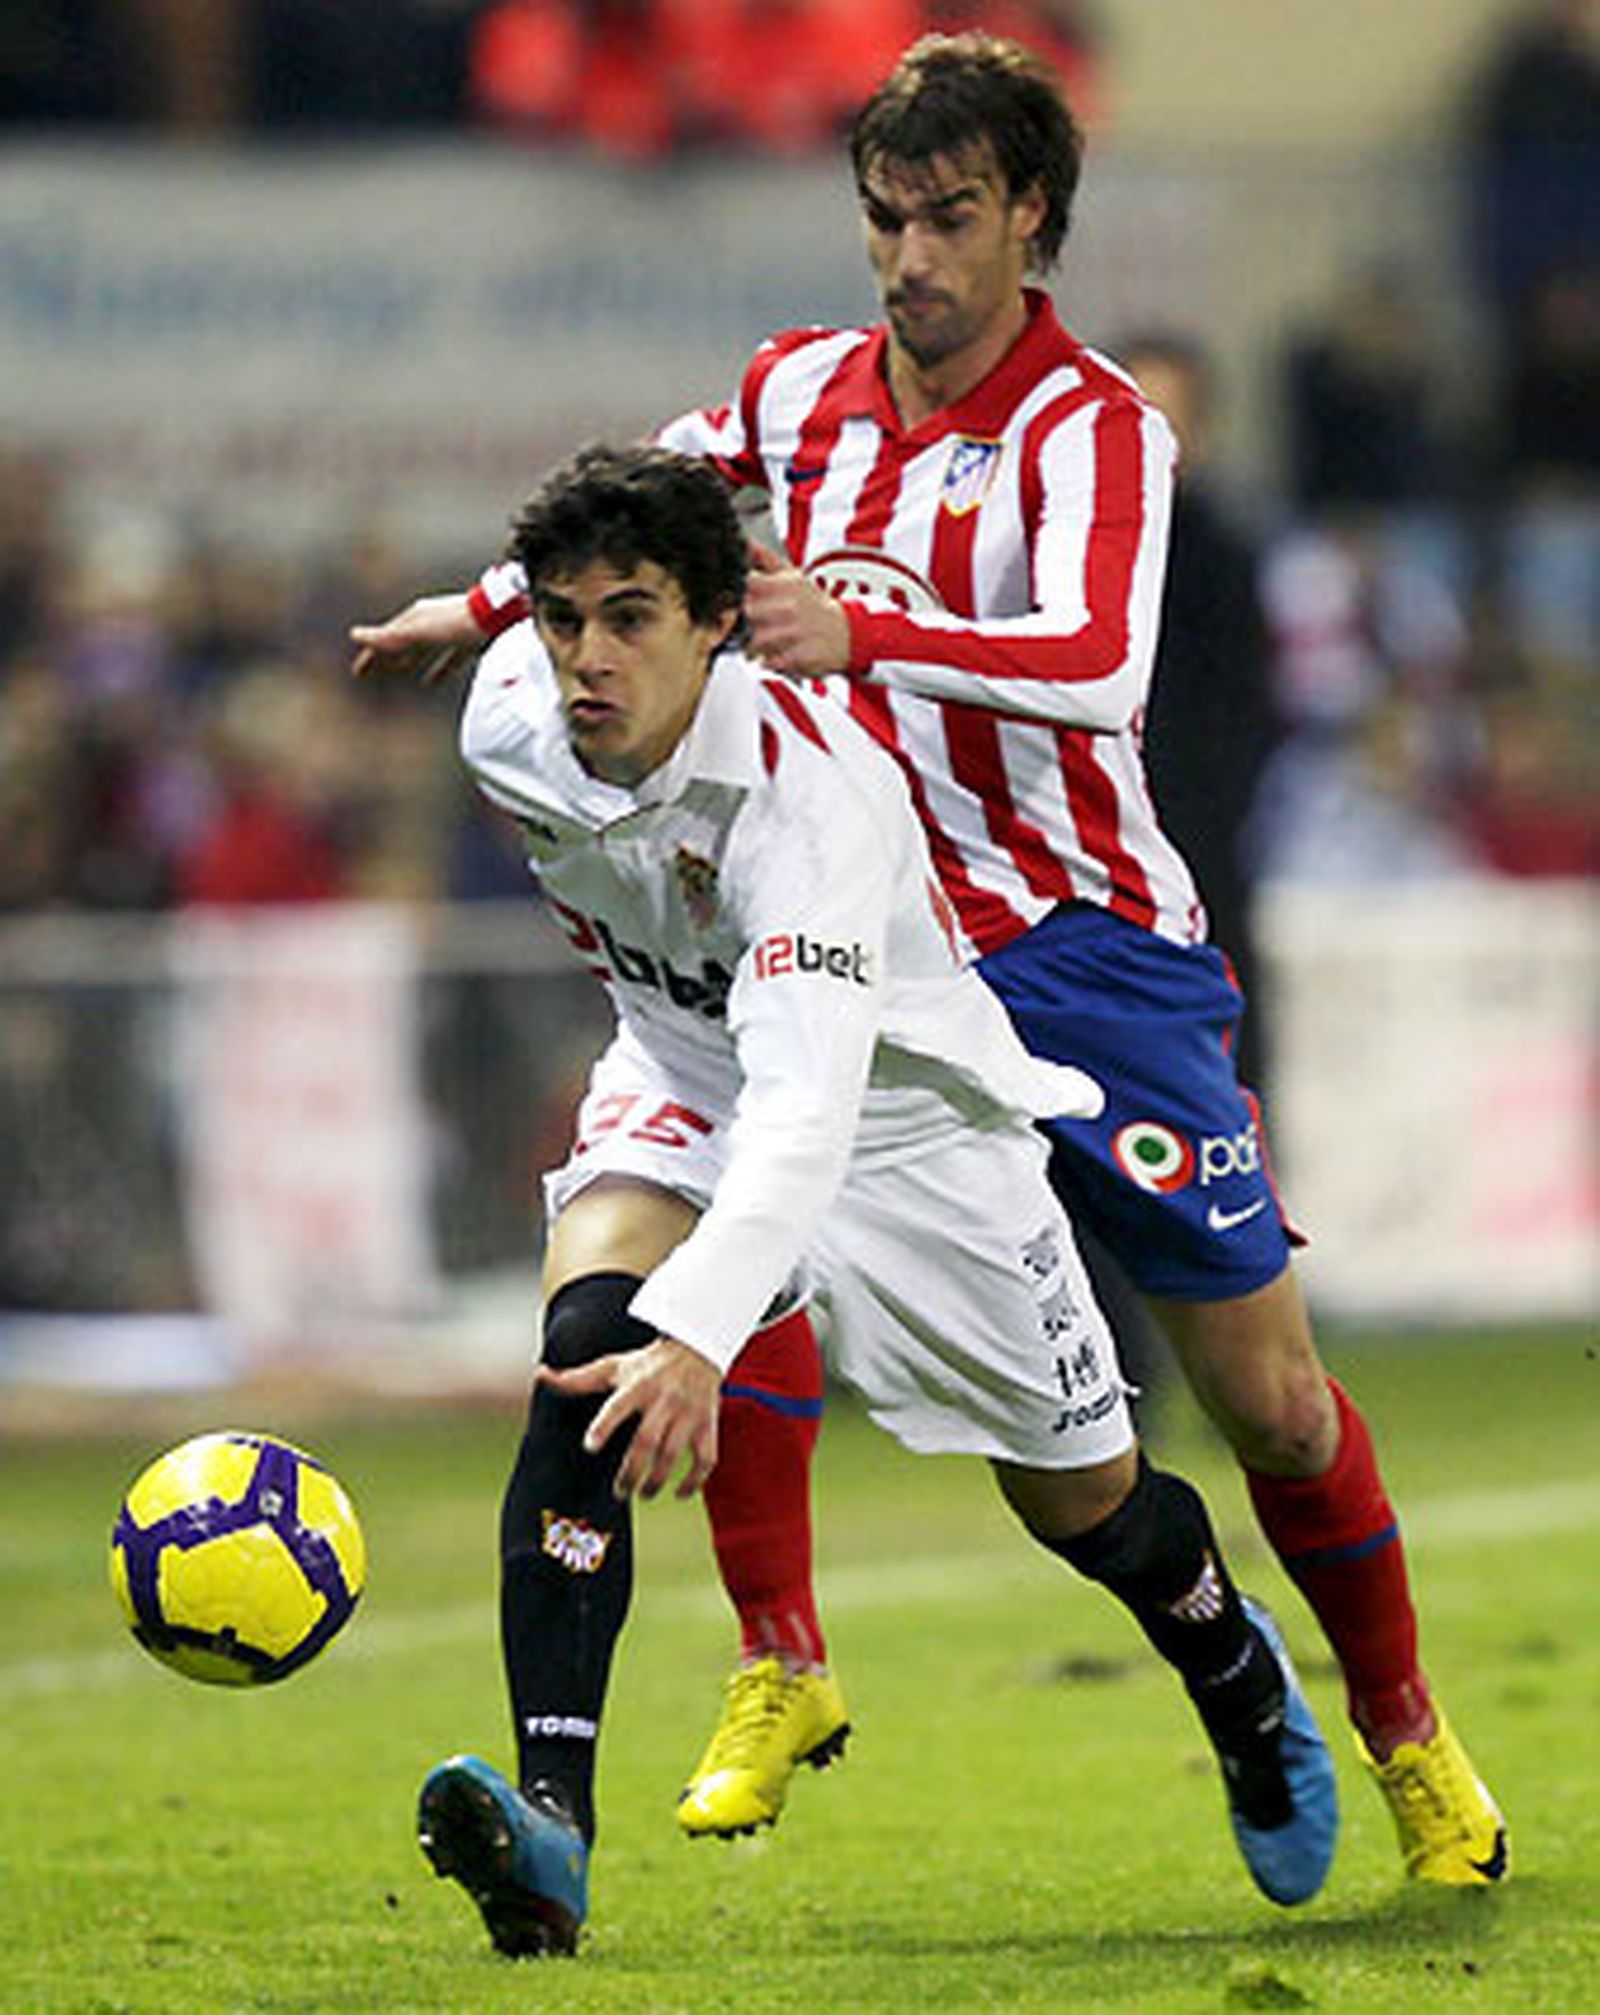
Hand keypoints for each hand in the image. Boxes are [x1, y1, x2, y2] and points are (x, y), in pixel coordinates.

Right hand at [349, 592, 479, 682]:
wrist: (496, 616)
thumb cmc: (455, 624)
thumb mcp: (419, 632)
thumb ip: (389, 637)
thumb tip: (354, 635)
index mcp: (414, 619)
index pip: (385, 639)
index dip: (371, 656)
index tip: (358, 672)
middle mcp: (429, 622)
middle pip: (401, 643)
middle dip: (385, 658)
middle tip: (370, 673)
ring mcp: (449, 631)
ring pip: (423, 649)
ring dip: (408, 661)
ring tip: (399, 673)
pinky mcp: (468, 641)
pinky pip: (448, 658)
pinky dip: (438, 669)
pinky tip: (433, 681)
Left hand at [537, 1337, 720, 1500]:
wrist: (697, 1349)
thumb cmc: (646, 1364)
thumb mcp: (612, 1367)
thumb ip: (577, 1378)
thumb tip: (538, 1374)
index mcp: (637, 1386)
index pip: (618, 1406)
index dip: (604, 1426)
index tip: (590, 1446)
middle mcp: (663, 1399)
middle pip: (646, 1441)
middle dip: (631, 1472)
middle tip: (618, 1492)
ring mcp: (688, 1413)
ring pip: (673, 1454)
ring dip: (657, 1480)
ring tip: (642, 1494)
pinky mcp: (707, 1424)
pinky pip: (706, 1459)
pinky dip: (694, 1481)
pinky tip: (679, 1494)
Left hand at [744, 542, 851, 677]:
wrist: (846, 632)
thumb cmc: (814, 606)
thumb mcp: (794, 577)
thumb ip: (767, 560)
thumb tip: (747, 542)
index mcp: (784, 585)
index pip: (746, 583)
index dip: (735, 592)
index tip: (736, 599)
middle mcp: (789, 607)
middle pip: (745, 614)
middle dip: (741, 621)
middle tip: (749, 626)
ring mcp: (795, 632)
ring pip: (754, 640)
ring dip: (752, 645)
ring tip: (762, 643)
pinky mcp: (800, 656)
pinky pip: (770, 662)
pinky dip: (768, 661)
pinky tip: (774, 655)